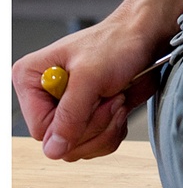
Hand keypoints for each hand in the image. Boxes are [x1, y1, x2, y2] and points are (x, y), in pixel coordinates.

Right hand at [11, 15, 164, 161]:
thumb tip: (54, 149)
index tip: (92, 102)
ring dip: (107, 127)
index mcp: (32, 80)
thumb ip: (70, 113)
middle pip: (62, 143)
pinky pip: (97, 146)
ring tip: (116, 97)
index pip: (40, 129)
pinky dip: (114, 129)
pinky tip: (119, 105)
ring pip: (80, 148)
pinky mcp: (88, 119)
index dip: (70, 125)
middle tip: (110, 97)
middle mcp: (45, 98)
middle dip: (94, 124)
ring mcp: (67, 111)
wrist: (145, 38)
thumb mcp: (91, 75)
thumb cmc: (117, 43)